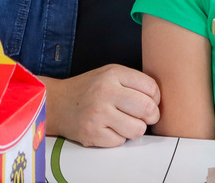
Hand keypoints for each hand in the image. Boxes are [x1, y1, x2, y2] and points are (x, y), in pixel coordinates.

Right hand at [41, 64, 160, 147]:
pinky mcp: (92, 133)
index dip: (156, 98)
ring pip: (137, 129)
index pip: (151, 87)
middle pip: (147, 108)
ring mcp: (98, 114)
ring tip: (125, 123)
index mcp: (113, 74)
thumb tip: (158, 99)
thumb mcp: (109, 74)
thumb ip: (133, 82)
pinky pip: (120, 141)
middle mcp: (105, 92)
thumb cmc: (88, 89)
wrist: (56, 103)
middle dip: (152, 116)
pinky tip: (108, 129)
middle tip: (146, 117)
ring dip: (135, 129)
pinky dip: (118, 138)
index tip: (152, 102)